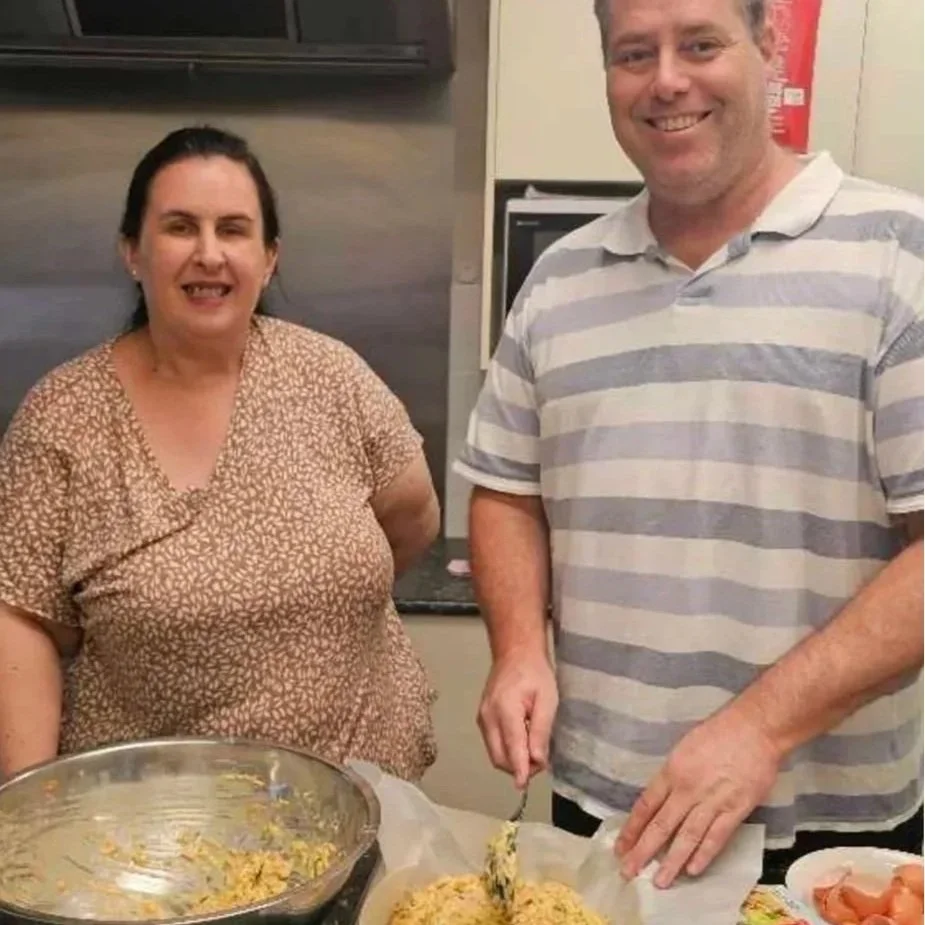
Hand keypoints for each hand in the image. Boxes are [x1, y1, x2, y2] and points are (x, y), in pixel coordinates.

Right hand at [477, 648, 557, 788]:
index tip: (524, 786)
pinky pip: (493, 743)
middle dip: (518, 768)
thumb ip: (541, 731)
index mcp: (505, 710)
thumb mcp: (547, 700)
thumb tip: (537, 761)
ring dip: (513, 761)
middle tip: (540, 762)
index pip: (512, 749)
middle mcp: (488, 717)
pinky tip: (522, 740)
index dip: (519, 770)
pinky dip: (507, 750)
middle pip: (499, 757)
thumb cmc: (535, 673)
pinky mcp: (482, 718)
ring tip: (533, 750)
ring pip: (495, 753)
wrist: (515, 652)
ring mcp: (482, 718)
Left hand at [616, 703, 781, 887]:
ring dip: (672, 861)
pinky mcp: (736, 809)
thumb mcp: (684, 748)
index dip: (632, 828)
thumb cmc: (718, 733)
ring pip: (687, 836)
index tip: (621, 846)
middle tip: (628, 871)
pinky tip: (692, 870)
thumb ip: (672, 776)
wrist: (754, 729)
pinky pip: (717, 837)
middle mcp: (687, 789)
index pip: (645, 805)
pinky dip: (704, 855)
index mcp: (672, 771)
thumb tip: (661, 799)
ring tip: (659, 881)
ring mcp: (712, 801)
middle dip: (643, 851)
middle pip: (661, 825)